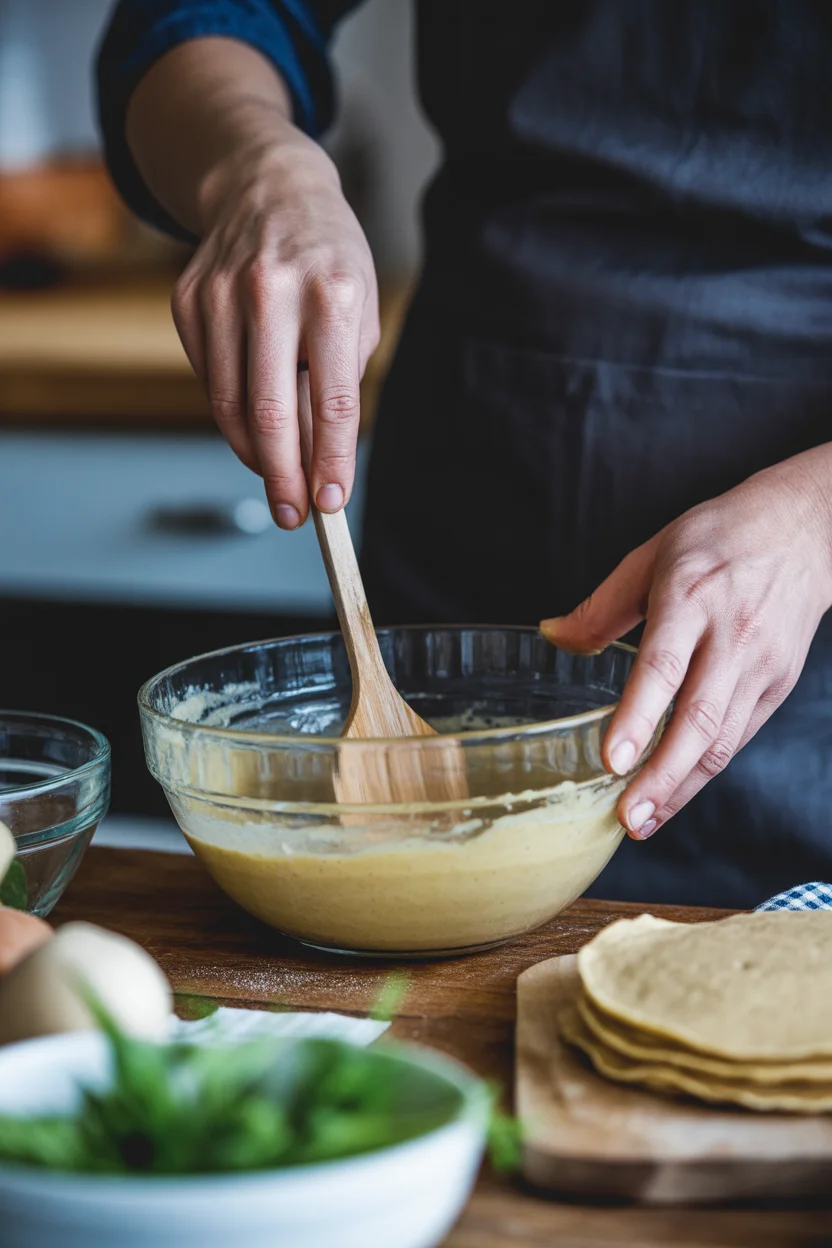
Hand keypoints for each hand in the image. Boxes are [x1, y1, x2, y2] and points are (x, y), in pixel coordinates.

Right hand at [172, 139, 378, 528]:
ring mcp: (222, 295)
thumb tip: (319, 459)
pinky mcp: (189, 302)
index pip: (333, 401)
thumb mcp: (360, 311)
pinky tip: (252, 420)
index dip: (331, 460)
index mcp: (333, 295)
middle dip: (283, 476)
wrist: (269, 189)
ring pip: (231, 404)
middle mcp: (274, 291)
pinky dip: (232, 414)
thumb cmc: (328, 261)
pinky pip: (210, 380)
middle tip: (292, 515)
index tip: (331, 502)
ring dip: (254, 454)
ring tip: (275, 478)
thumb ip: (342, 382)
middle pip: (272, 411)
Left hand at [540, 447, 831, 838]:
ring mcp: (760, 665)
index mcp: (691, 596)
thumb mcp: (650, 556)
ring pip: (723, 740)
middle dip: (662, 776)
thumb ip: (601, 606)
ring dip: (682, 787)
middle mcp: (731, 635)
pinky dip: (704, 771)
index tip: (613, 759)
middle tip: (628, 816)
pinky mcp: (777, 685)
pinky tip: (673, 793)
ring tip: (643, 821)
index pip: (663, 665)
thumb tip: (552, 637)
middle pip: (699, 719)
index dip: (639, 716)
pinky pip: (739, 737)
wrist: (802, 530)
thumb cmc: (718, 540)